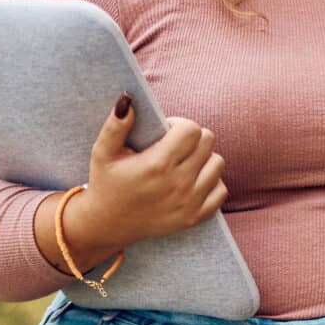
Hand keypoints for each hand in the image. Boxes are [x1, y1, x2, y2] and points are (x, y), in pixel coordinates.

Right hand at [63, 95, 227, 255]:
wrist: (107, 225)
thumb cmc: (106, 183)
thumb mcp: (103, 152)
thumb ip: (116, 125)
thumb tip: (129, 99)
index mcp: (157, 164)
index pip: (191, 129)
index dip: (179, 125)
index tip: (166, 133)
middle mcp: (177, 183)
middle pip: (208, 141)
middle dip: (192, 138)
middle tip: (174, 147)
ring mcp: (189, 202)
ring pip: (218, 162)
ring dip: (203, 159)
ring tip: (182, 163)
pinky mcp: (195, 217)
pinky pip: (221, 189)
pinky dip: (210, 182)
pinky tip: (190, 181)